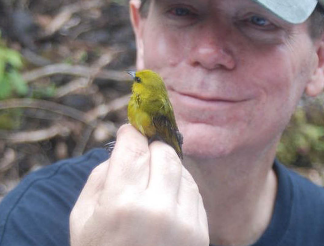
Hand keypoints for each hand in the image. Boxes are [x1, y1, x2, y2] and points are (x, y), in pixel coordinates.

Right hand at [70, 124, 208, 245]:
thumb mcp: (82, 220)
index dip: (131, 134)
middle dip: (150, 148)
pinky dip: (180, 186)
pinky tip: (166, 200)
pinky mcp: (201, 232)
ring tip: (152, 182)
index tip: (129, 132)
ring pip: (181, 167)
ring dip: (166, 166)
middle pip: (163, 152)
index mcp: (121, 205)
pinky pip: (193, 189)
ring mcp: (184, 222)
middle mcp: (157, 210)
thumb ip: (101, 176)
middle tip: (141, 157)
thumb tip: (124, 148)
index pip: (133, 147)